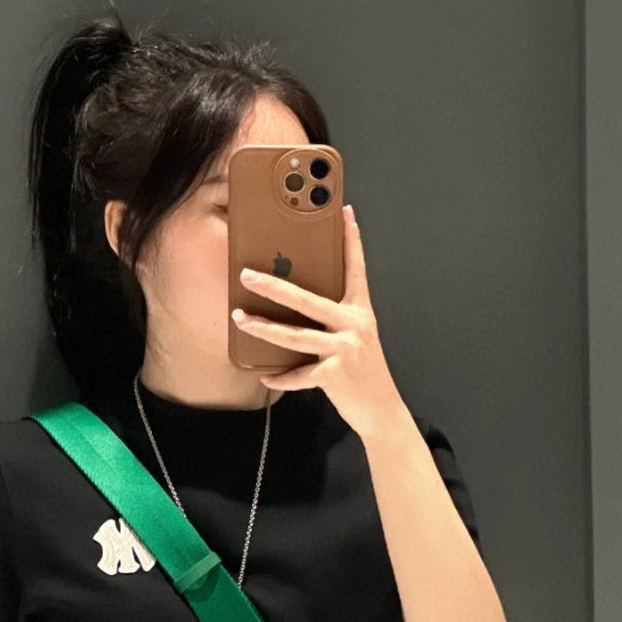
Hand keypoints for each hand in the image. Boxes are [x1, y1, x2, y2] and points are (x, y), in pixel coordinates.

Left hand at [232, 203, 406, 442]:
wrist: (381, 409)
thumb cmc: (362, 370)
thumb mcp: (356, 336)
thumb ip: (334, 317)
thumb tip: (294, 302)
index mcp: (360, 310)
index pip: (356, 267)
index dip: (351, 239)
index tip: (344, 212)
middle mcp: (354, 325)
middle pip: (308, 299)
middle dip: (274, 285)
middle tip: (246, 275)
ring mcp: (345, 350)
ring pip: (296, 335)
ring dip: (263, 327)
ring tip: (239, 318)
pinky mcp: (336, 376)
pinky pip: (300, 375)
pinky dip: (281, 378)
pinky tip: (265, 376)